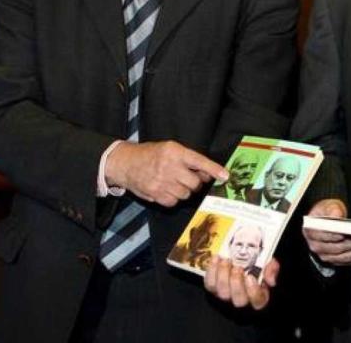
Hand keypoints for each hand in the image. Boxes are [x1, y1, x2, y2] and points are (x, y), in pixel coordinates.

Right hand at [105, 141, 227, 206]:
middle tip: (188, 178)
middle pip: (195, 183)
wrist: (125, 163)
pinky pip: (174, 202)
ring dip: (184, 190)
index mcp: (175, 152)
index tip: (225, 176)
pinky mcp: (155, 194)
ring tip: (174, 182)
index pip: (199, 161)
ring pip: (186, 194)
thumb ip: (188, 160)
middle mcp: (169, 167)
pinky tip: (166, 189)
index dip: (214, 169)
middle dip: (195, 183)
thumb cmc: (151, 154)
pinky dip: (173, 198)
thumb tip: (207, 174)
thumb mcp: (170, 149)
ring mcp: (162, 182)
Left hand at [204, 255, 277, 309]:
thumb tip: (270, 280)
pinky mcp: (213, 290)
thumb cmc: (257, 267)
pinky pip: (209, 284)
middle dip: (236, 283)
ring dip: (223, 276)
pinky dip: (211, 271)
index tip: (251, 277)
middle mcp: (241, 301)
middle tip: (237, 268)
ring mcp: (226, 297)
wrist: (241, 263)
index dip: (253, 291)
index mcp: (259, 298)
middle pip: (238, 300)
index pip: (257, 301)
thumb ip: (272, 269)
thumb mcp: (269, 266)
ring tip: (226, 261)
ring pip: (222, 293)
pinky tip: (216, 259)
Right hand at [302, 199, 350, 265]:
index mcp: (311, 232)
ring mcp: (326, 255)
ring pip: (345, 257)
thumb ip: (332, 209)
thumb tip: (337, 214)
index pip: (324, 236)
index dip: (336, 235)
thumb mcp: (329, 205)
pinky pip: (350, 261)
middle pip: (337, 248)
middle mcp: (316, 246)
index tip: (348, 232)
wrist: (329, 218)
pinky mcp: (336, 260)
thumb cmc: (329, 211)